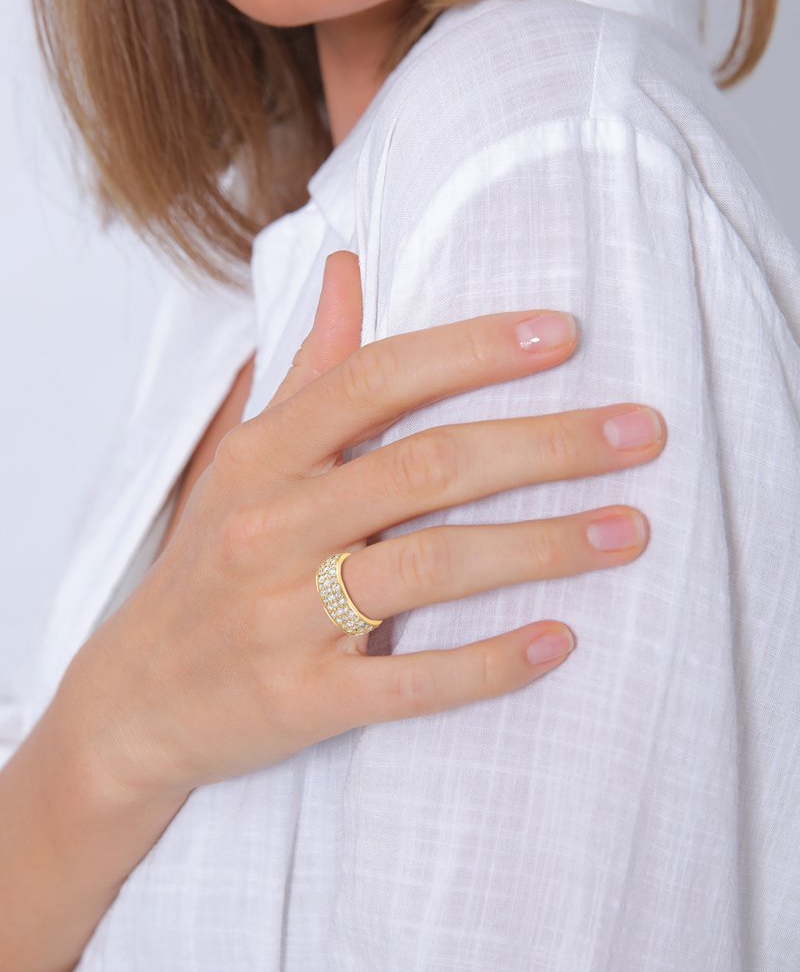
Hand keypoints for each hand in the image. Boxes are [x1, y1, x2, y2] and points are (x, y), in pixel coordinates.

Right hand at [56, 252, 665, 803]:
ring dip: (541, 547)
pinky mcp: (303, 700)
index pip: (375, 381)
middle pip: (426, 468)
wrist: (134, 702)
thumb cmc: (204, 567)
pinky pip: (411, 682)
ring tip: (629, 531)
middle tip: (641, 433)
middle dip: (545, 445)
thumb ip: (305, 372)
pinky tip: (561, 639)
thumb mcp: (238, 461)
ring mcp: (285, 617)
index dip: (474, 350)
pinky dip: (490, 662)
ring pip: (430, 568)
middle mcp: (272, 527)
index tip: (566, 334)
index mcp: (261, 458)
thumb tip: (348, 269)